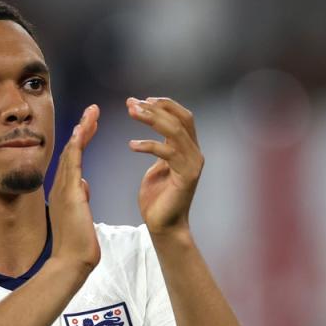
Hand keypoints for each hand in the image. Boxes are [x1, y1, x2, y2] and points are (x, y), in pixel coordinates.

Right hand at [48, 104, 100, 273]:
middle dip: (82, 129)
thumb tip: (84, 187)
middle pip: (72, 150)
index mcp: (65, 191)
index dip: (82, 139)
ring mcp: (63, 190)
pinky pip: (72, 166)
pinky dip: (76, 147)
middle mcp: (60, 187)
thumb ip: (80, 199)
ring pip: (71, 153)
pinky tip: (81, 132)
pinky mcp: (69, 195)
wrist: (71, 262)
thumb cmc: (77, 245)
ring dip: (81, 131)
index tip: (90, 124)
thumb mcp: (80, 216)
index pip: (74, 159)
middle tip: (92, 110)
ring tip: (91, 113)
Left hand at [127, 97, 203, 234]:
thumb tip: (150, 131)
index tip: (142, 99)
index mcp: (188, 148)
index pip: (183, 116)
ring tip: (132, 113)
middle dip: (155, 108)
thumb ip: (159, 148)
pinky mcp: (187, 176)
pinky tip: (131, 145)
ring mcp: (193, 164)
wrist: (163, 225)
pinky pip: (167, 153)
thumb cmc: (158, 198)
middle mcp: (195, 153)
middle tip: (131, 103)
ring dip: (151, 119)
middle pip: (180, 119)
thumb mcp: (158, 166)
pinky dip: (148, 145)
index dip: (165, 104)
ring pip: (175, 131)